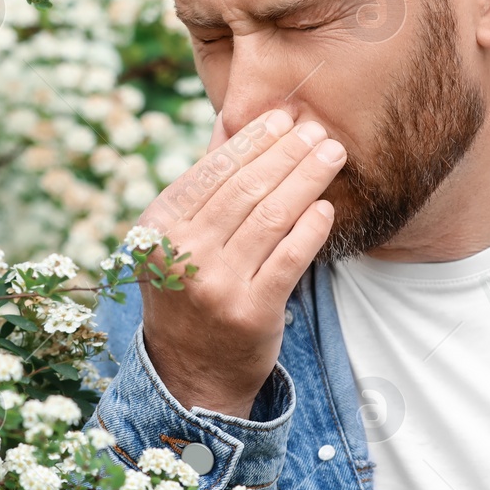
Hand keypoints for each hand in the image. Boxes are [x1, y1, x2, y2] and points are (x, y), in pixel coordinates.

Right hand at [134, 104, 344, 417]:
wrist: (189, 371)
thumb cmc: (188, 289)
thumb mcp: (177, 237)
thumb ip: (204, 181)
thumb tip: (233, 117)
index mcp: (157, 228)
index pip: (213, 171)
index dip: (253, 140)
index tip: (284, 119)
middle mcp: (182, 255)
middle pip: (247, 189)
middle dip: (288, 153)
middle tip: (318, 131)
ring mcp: (216, 286)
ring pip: (272, 217)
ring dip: (307, 179)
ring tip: (332, 155)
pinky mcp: (251, 312)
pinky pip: (290, 257)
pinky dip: (312, 227)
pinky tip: (326, 207)